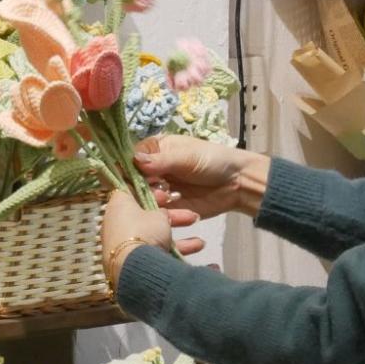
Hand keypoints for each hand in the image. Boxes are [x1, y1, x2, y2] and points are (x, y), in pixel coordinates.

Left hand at [102, 191, 205, 281]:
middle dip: (174, 218)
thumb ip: (161, 212)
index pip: (132, 192)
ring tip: (201, 243)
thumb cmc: (144, 231)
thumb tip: (161, 215)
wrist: (135, 269)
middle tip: (192, 217)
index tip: (168, 197)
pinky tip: (196, 260)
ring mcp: (124, 245)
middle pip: (147, 217)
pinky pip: (154, 254)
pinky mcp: (132, 263)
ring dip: (179, 240)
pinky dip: (173, 254)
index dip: (152, 193)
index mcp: (118, 206)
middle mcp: (117, 224)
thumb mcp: (159, 215)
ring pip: (154, 237)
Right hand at [135, 135, 269, 220]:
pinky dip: (159, 213)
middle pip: (132, 181)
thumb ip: (161, 160)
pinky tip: (172, 211)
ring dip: (150, 200)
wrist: (237, 183)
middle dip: (140, 187)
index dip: (127, 168)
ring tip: (168, 199)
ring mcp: (158, 190)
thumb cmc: (213, 160)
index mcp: (154, 150)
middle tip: (157, 188)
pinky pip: (155, 213)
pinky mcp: (167, 209)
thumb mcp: (187, 157)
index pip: (130, 159)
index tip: (131, 176)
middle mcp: (152, 170)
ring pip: (141, 199)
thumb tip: (134, 160)